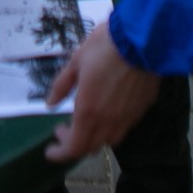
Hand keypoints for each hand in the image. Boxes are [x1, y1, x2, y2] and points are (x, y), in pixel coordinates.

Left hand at [45, 23, 160, 161]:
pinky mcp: (142, 110)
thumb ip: (62, 86)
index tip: (51, 149)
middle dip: (74, 144)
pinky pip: (124, 128)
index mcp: (89, 112)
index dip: (60, 153)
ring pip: (109, 140)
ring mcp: (128, 118)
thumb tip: (50, 104)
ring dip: (94, 137)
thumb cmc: (103, 47)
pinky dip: (111, 127)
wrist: (141, 39)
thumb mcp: (75, 62)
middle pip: (91, 148)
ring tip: (85, 121)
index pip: (74, 148)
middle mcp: (109, 122)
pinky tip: (107, 110)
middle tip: (64, 129)